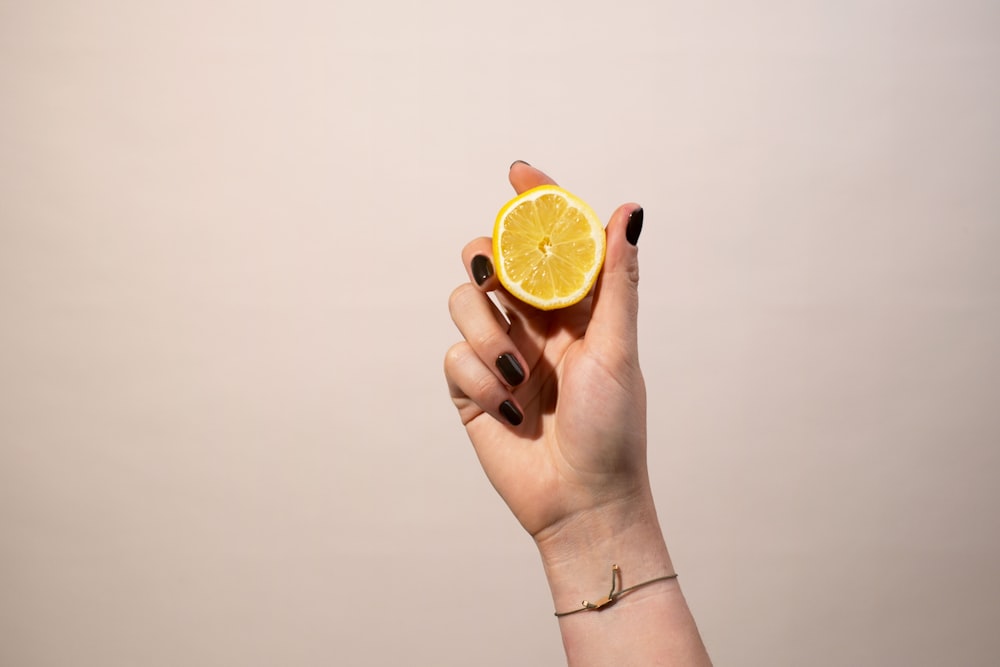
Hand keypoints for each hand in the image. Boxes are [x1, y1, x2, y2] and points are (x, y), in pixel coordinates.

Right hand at [444, 162, 648, 544]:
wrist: (580, 503)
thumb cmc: (613, 430)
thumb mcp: (618, 349)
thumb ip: (617, 280)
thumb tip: (628, 209)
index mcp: (577, 309)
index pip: (552, 242)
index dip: (535, 201)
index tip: (518, 170)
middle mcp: (535, 323)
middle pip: (493, 260)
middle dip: (488, 258)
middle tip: (497, 272)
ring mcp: (500, 352)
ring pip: (464, 302)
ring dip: (485, 332)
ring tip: (516, 373)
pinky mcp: (472, 386)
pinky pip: (453, 356)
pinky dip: (479, 378)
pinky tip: (509, 410)